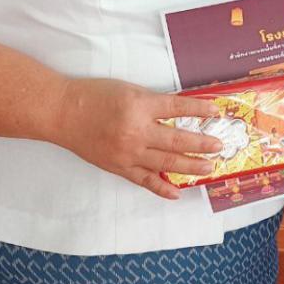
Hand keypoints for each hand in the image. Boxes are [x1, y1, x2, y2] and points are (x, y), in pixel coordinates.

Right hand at [56, 78, 223, 199]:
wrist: (63, 113)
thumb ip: (154, 103)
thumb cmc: (95, 96)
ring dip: (191, 165)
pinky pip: (145, 180)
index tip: (216, 111)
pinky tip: (177, 192)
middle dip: (202, 143)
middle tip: (220, 145)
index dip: (199, 109)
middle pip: (178, 139)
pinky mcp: (119, 167)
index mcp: (140, 105)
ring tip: (209, 166)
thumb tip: (182, 112)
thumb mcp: (129, 90)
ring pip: (167, 162)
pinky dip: (162, 188)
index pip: (178, 107)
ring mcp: (129, 152)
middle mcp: (137, 130)